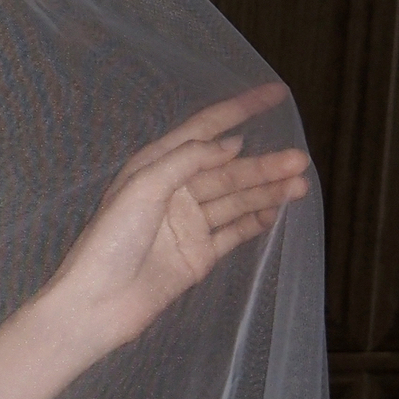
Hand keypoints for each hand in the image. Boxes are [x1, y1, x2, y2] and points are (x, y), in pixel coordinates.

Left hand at [43, 83, 311, 359]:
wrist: (97, 303)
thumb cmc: (111, 240)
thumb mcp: (144, 186)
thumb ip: (188, 159)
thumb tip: (231, 143)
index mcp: (156, 166)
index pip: (206, 129)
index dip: (240, 109)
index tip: (277, 94)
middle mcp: (175, 190)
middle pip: (228, 169)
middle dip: (264, 164)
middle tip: (300, 160)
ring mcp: (189, 224)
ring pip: (237, 199)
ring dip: (268, 190)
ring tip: (301, 184)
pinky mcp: (199, 255)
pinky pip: (235, 232)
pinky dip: (258, 220)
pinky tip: (281, 209)